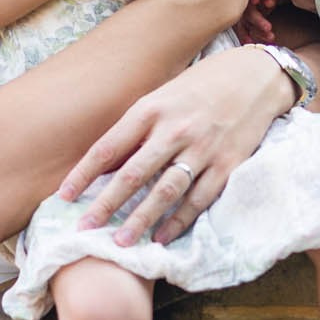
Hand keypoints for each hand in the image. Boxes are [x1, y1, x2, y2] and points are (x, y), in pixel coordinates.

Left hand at [56, 46, 298, 244]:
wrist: (255, 76)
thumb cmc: (201, 85)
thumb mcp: (163, 96)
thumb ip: (138, 128)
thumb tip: (108, 166)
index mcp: (151, 109)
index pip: (109, 147)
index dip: (84, 174)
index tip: (64, 196)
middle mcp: (175, 130)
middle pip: (133, 175)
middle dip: (106, 205)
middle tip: (85, 229)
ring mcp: (202, 149)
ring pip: (165, 191)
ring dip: (141, 219)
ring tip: (121, 242)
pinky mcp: (227, 164)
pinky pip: (198, 199)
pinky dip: (178, 221)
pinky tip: (162, 237)